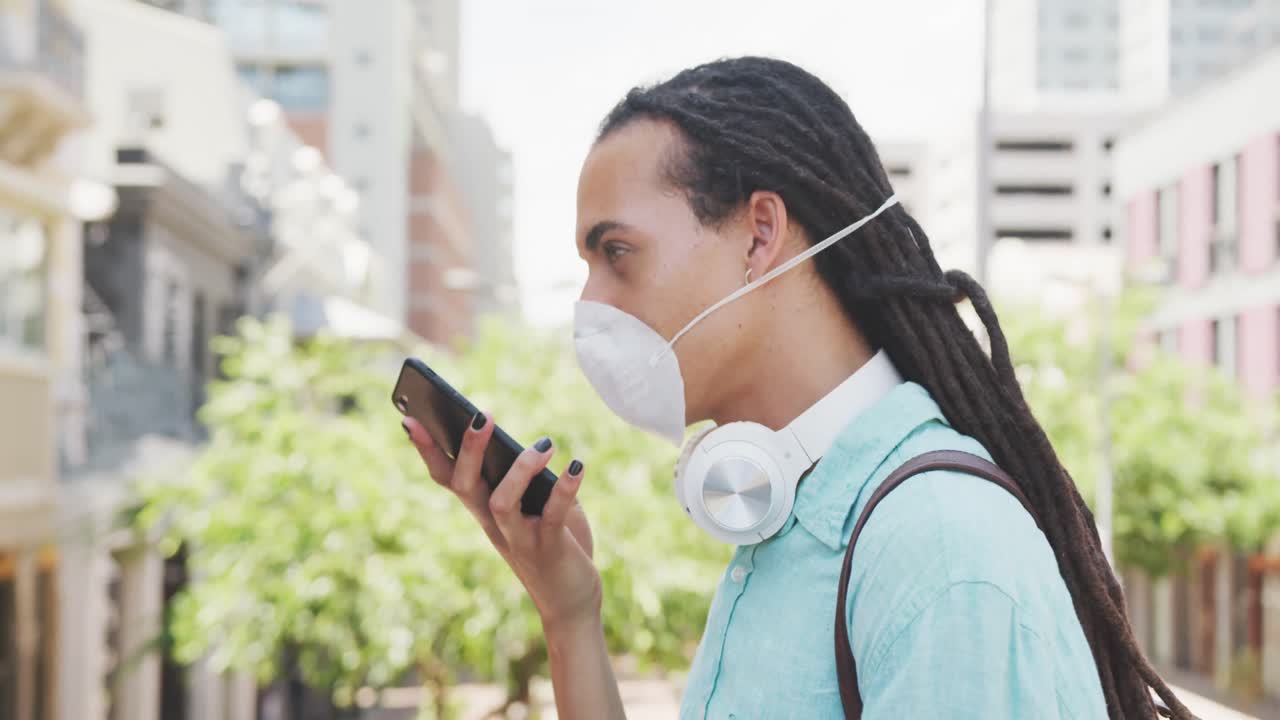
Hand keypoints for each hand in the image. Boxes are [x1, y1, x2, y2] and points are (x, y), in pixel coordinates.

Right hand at [403, 414, 601, 631]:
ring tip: (545, 444)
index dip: (427, 451)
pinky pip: (552, 515)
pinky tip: (577, 465)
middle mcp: (494, 525)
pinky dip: (565, 488)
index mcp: (484, 511)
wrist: (569, 601)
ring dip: (520, 471)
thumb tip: (536, 447)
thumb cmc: (554, 544)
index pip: (447, 478)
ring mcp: (519, 539)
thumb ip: (534, 480)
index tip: (410, 419)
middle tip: (481, 415)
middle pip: (465, 486)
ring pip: (501, 503)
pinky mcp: (548, 548)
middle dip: (468, 450)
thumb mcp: (540, 507)